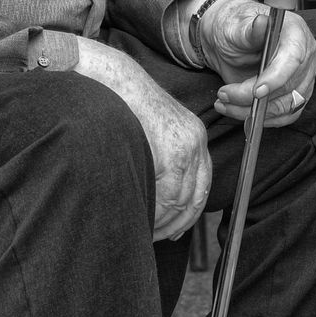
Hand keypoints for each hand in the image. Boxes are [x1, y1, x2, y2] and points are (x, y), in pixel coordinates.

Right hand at [74, 38, 211, 240]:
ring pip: (179, 201)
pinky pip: (166, 195)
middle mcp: (195, 142)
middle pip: (192, 198)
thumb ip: (164, 157)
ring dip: (161, 221)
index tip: (174, 229)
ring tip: (143, 229)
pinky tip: (140, 215)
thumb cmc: (126, 105)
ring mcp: (185, 147)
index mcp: (194, 137)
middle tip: (155, 235)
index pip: (201, 186)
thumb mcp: (155, 129)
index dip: (188, 214)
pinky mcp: (171, 153)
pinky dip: (154, 211)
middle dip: (174, 223)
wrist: (114, 81)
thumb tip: (162, 195)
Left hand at [198, 0, 315, 125]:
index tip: (255, 92)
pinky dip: (262, 119)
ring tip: (225, 103)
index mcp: (295, 32)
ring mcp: (302, 77)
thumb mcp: (236, 26)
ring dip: (254, 111)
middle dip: (253, 97)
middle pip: (288, 86)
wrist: (229, 41)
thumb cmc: (235, 28)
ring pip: (285, 105)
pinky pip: (285, 115)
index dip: (276, 77)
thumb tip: (261, 23)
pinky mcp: (295, 95)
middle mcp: (304, 55)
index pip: (294, 58)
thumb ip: (250, 29)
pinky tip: (239, 112)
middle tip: (224, 94)